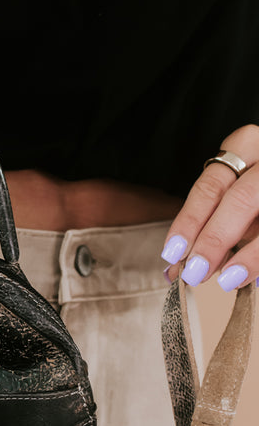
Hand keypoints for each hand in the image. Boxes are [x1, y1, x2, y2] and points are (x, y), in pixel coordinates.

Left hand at [161, 125, 258, 289]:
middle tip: (195, 272)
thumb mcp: (233, 191)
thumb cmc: (254, 189)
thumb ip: (210, 222)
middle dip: (215, 239)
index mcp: (245, 146)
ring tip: (228, 279)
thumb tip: (179, 265)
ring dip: (248, 254)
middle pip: (241, 199)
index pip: (210, 186)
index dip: (190, 222)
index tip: (173, 253)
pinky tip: (253, 278)